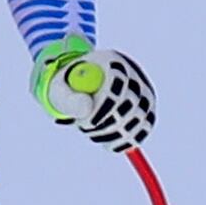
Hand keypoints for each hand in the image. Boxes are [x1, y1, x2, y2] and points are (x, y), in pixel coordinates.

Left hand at [32, 39, 153, 150]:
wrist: (80, 88)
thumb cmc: (69, 87)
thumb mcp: (59, 89)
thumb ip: (69, 98)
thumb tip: (87, 110)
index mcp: (113, 62)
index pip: (118, 82)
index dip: (107, 104)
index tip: (91, 123)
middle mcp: (134, 75)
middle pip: (134, 104)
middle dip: (108, 124)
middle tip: (87, 128)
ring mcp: (144, 94)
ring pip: (140, 122)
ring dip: (113, 135)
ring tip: (91, 129)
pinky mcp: (147, 113)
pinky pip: (141, 133)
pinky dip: (122, 142)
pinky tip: (105, 140)